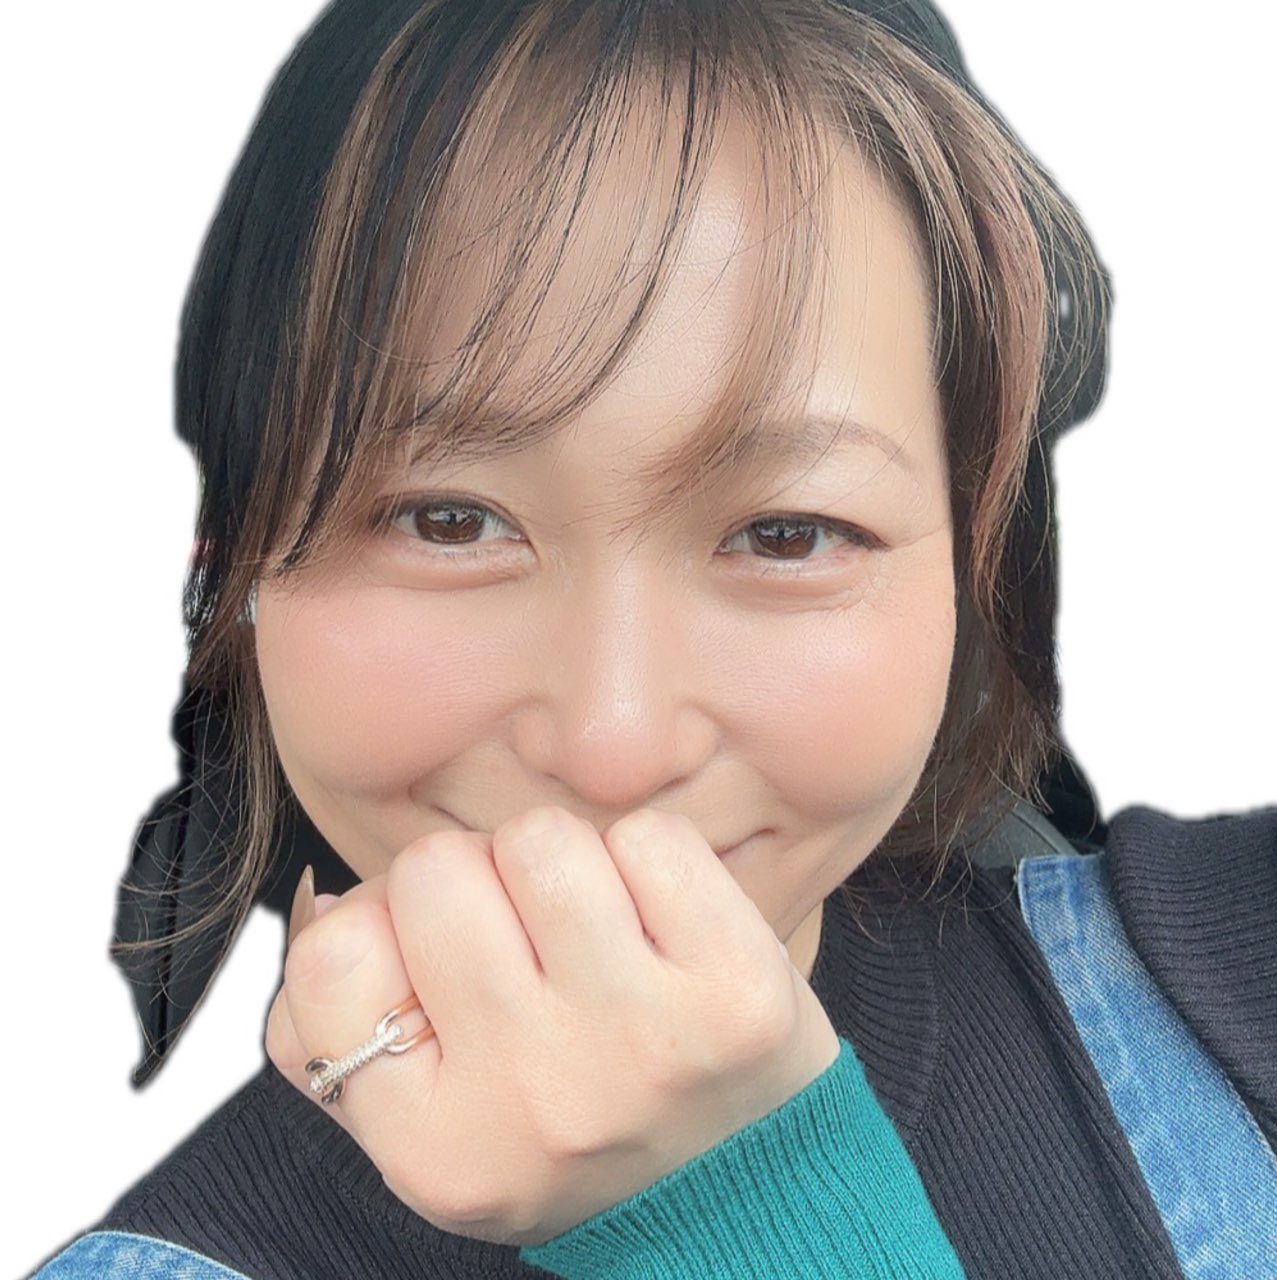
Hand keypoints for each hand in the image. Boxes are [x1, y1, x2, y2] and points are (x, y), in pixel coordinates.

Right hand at [265, 806, 839, 1247]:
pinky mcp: (737, 986)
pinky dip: (644, 859)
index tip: (428, 960)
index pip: (331, 953)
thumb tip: (332, 901)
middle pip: (434, 870)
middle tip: (518, 933)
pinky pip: (649, 837)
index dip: (375, 925)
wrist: (741, 1196)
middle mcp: (535, 1095)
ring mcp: (643, 1038)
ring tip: (590, 928)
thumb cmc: (566, 1131)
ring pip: (539, 839)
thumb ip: (340, 1033)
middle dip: (470, 879)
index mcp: (437, 1145)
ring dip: (557, 862)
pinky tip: (659, 924)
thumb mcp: (434, 1129)